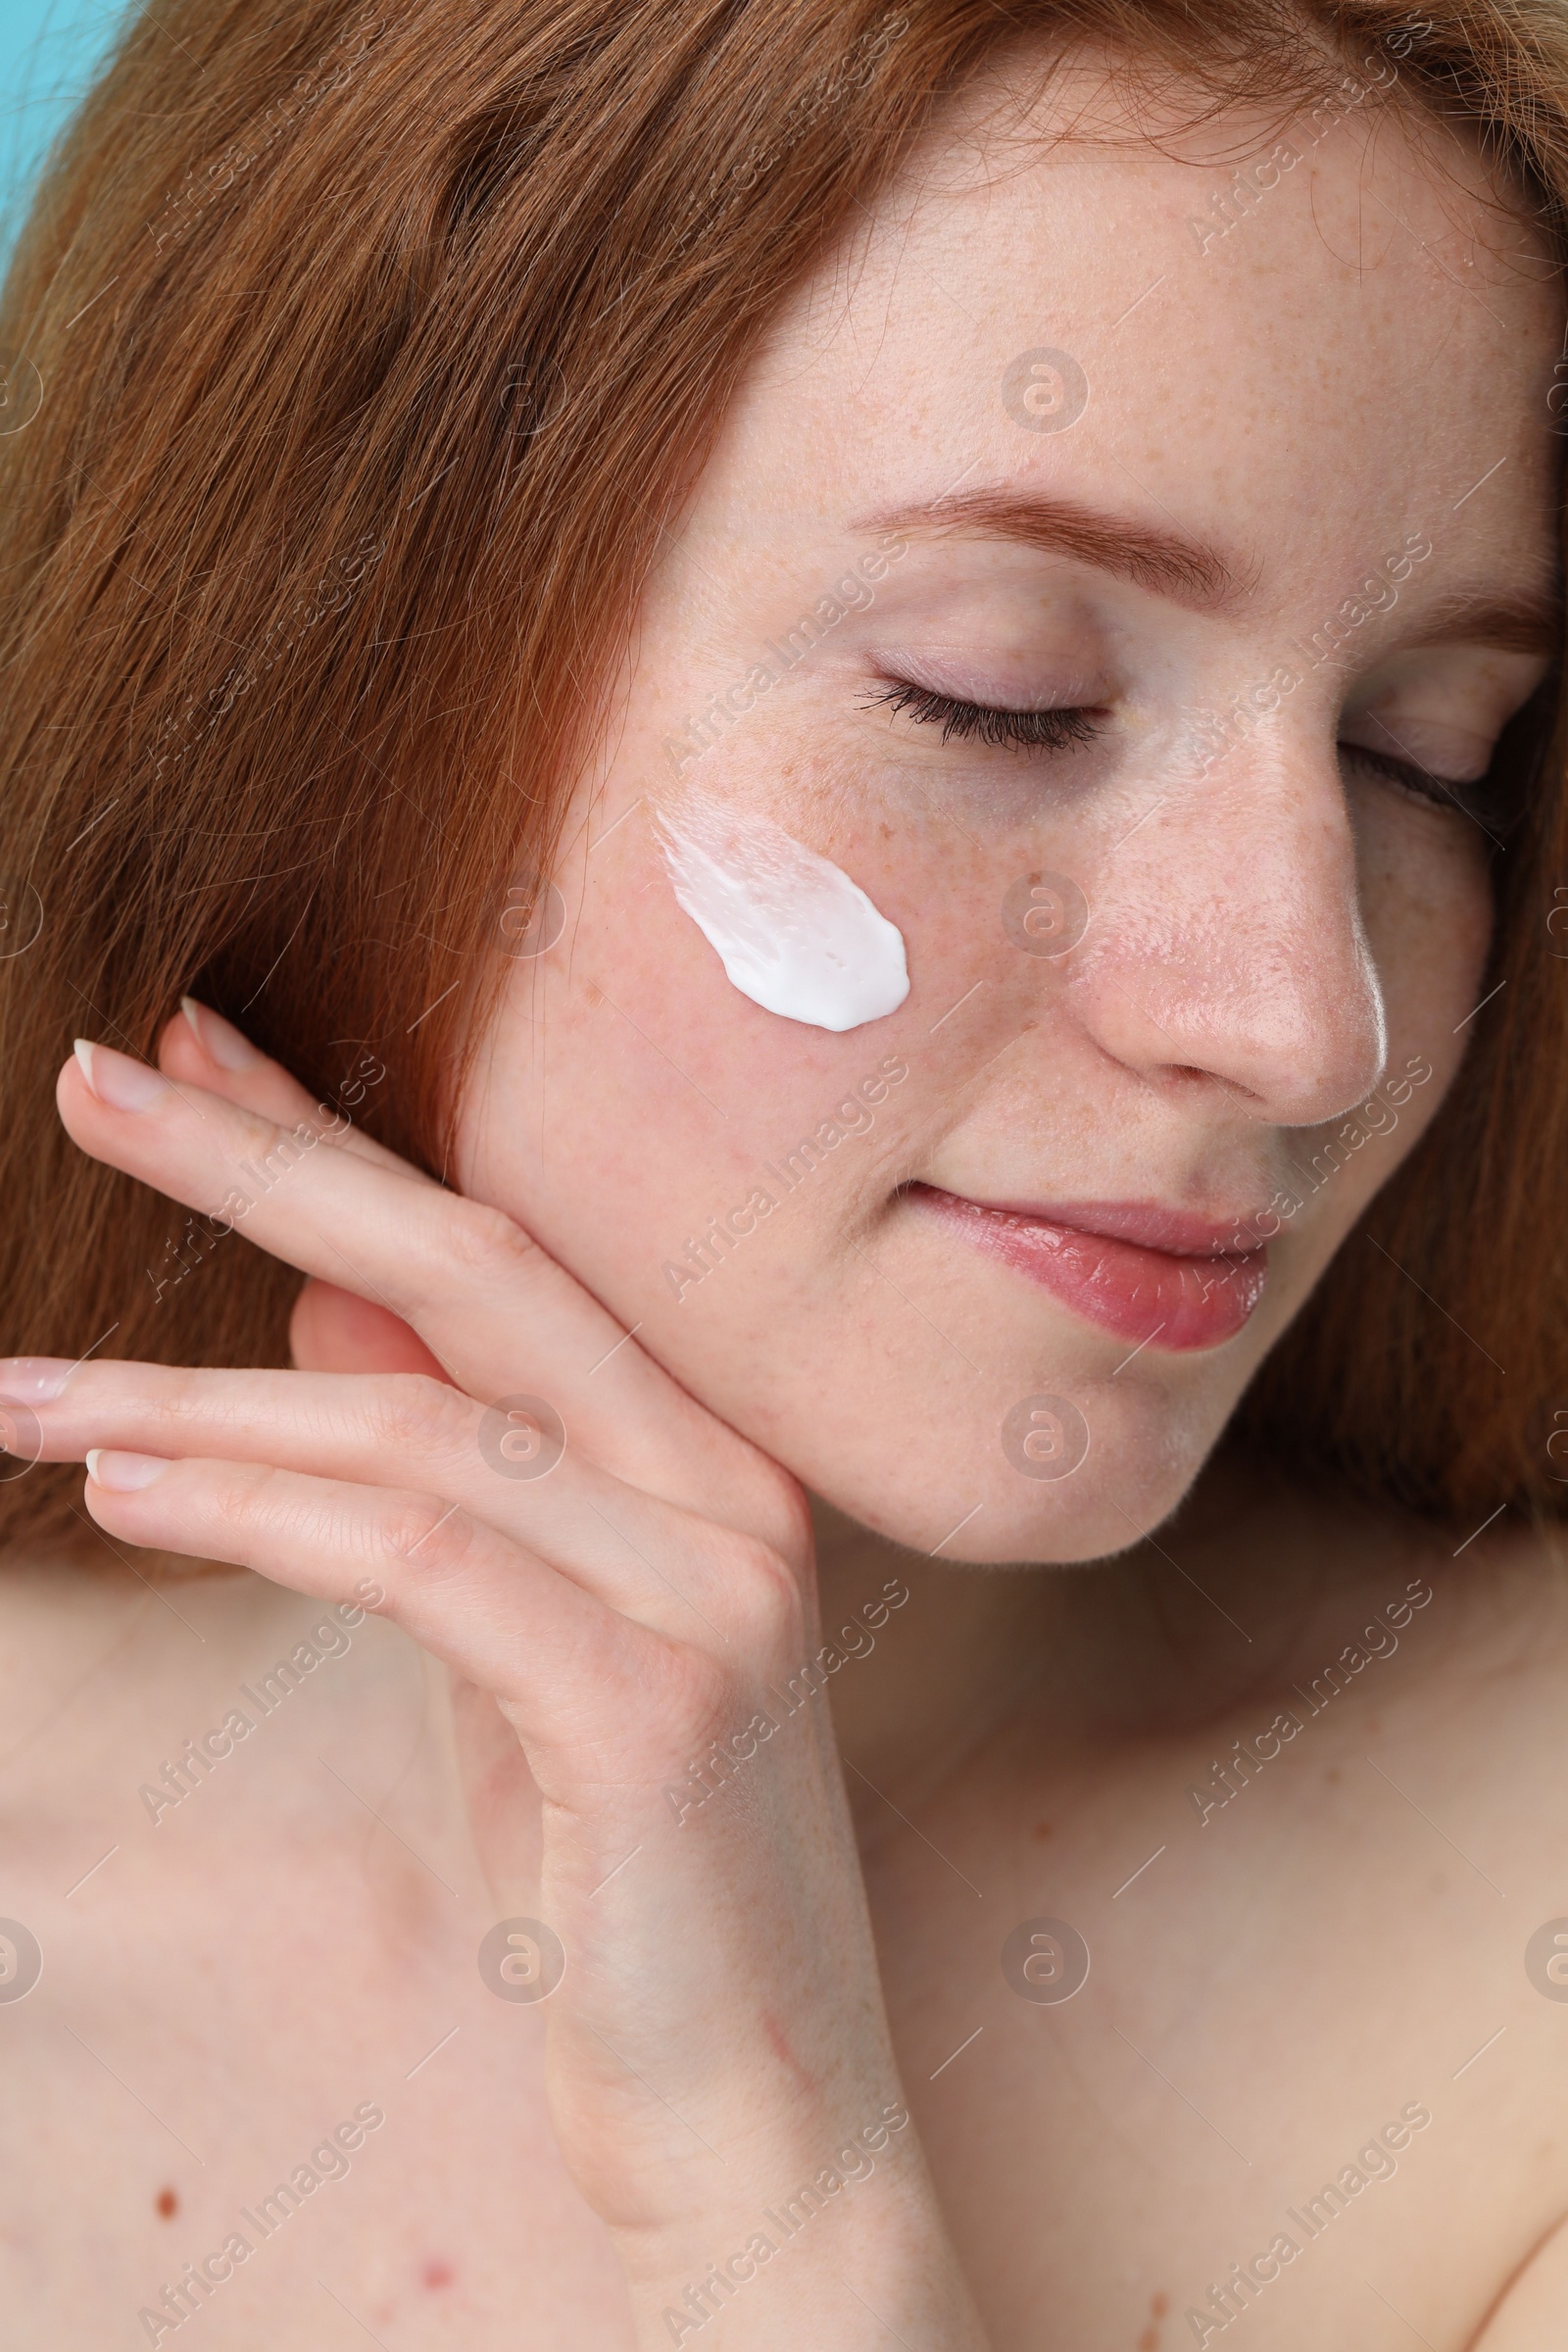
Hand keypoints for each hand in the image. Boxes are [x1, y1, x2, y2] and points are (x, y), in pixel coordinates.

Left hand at [15, 1004, 990, 2348]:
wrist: (760, 2118)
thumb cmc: (630, 1888)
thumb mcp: (512, 1653)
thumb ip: (441, 1478)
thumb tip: (318, 1318)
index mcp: (703, 1456)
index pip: (500, 1257)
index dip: (338, 1150)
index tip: (195, 1062)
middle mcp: (730, 1487)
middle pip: (476, 1273)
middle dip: (273, 1168)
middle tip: (97, 1079)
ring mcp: (710, 1588)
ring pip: (415, 1425)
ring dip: (193, 1399)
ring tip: (25, 1392)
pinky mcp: (655, 1707)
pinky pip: (420, 1560)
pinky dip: (258, 1513)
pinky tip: (129, 1495)